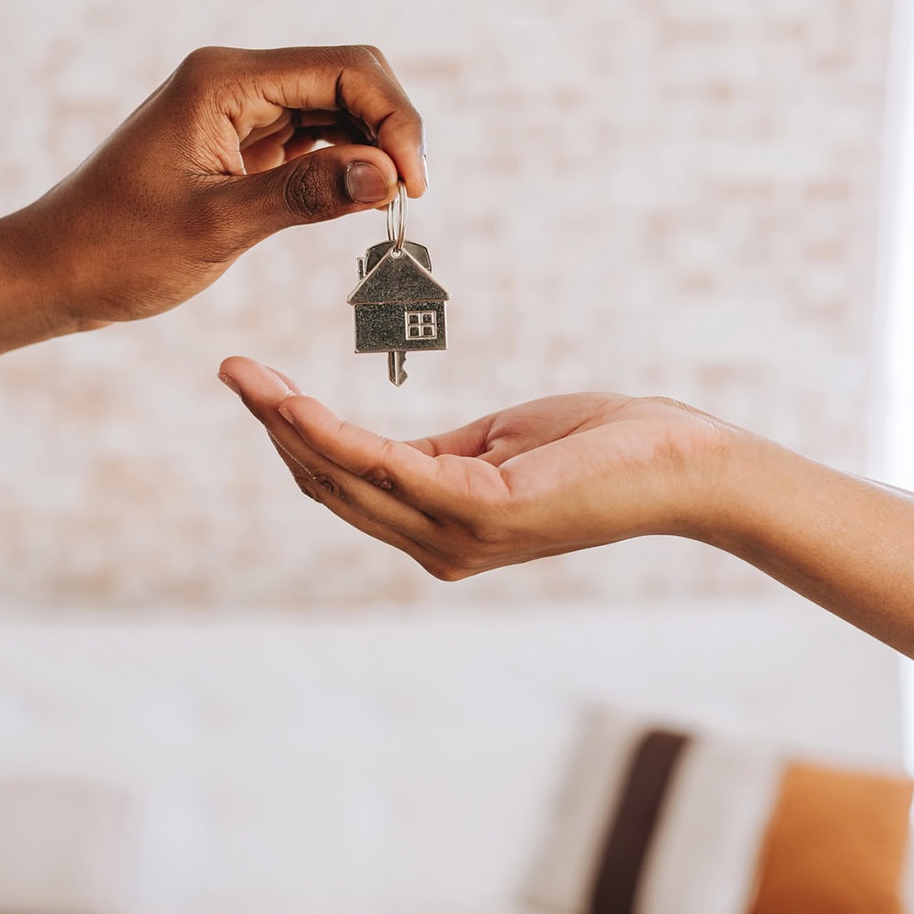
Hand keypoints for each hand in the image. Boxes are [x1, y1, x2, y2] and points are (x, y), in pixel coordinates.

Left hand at [0, 45, 426, 330]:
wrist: (53, 271)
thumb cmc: (117, 249)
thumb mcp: (217, 226)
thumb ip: (306, 195)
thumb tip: (386, 175)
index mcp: (223, 81)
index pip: (344, 69)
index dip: (395, 119)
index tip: (412, 186)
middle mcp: (232, 81)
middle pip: (346, 79)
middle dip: (389, 130)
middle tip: (406, 198)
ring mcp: (234, 110)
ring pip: (332, 108)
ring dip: (368, 149)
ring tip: (385, 204)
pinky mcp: (235, 143)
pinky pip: (307, 138)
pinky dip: (339, 165)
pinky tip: (352, 199)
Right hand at [218, 357, 734, 579]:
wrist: (681, 463)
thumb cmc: (599, 448)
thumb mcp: (498, 446)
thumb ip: (436, 455)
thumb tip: (382, 448)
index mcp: (440, 526)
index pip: (345, 485)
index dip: (293, 439)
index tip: (254, 386)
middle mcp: (437, 544)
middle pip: (330, 484)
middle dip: (274, 426)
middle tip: (232, 370)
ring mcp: (455, 534)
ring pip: (344, 476)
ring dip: (286, 424)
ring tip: (243, 376)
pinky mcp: (478, 509)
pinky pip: (383, 466)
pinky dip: (330, 433)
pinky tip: (292, 401)